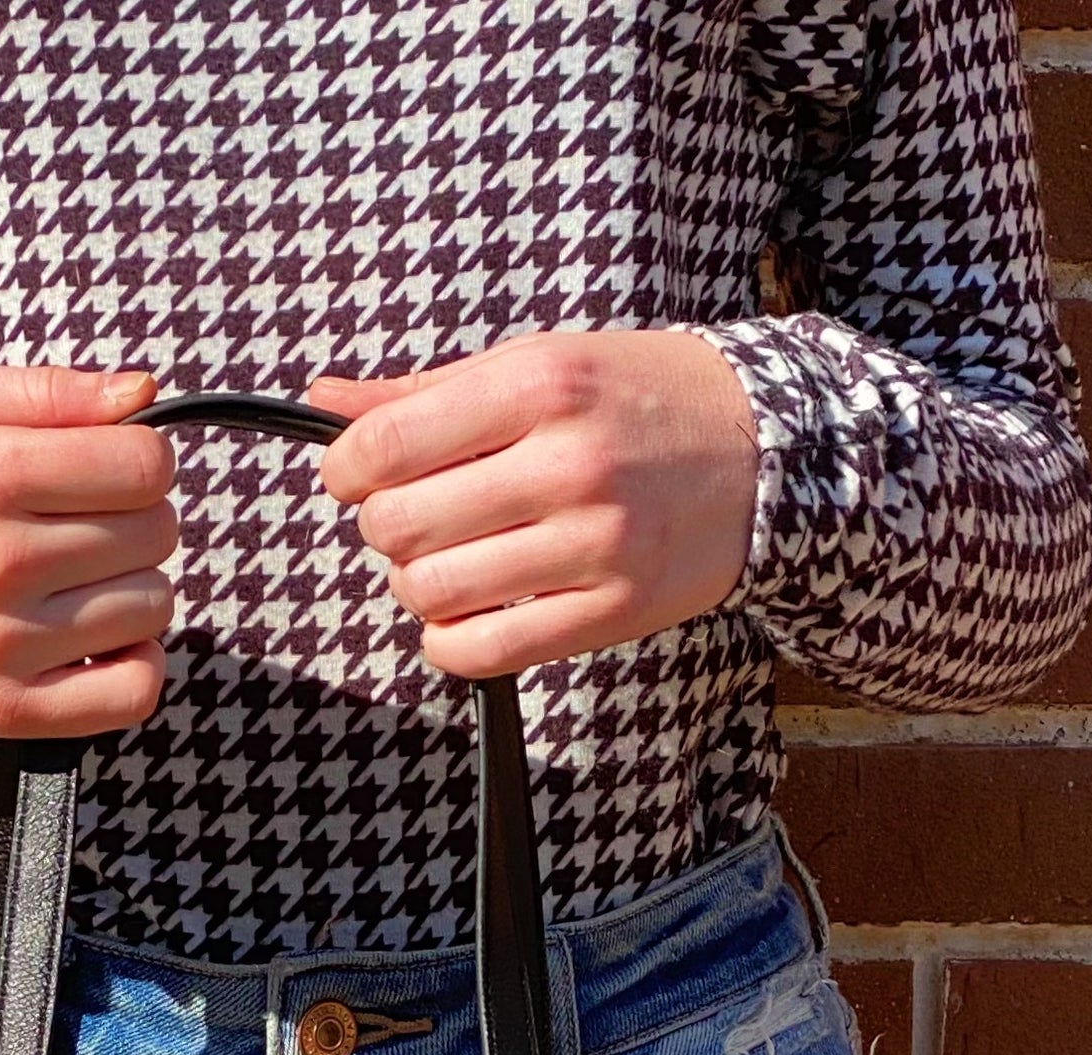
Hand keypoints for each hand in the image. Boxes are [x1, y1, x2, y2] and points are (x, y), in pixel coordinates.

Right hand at [0, 362, 177, 735]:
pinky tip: (101, 640)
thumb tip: (142, 394)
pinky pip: (132, 692)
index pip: (141, 465)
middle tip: (81, 524)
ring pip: (151, 607)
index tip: (108, 467)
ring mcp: (0, 647)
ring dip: (130, 588)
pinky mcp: (6, 710)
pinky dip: (136, 665)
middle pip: (153, 533)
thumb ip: (45, 391)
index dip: (139, 458)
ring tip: (73, 579)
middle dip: (133, 518)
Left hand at [306, 330, 757, 679]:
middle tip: (413, 519)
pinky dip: (450, 643)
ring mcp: (593, 544)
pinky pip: (485, 652)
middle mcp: (566, 464)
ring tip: (445, 563)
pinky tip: (465, 616)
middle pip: (400, 525)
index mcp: (539, 385)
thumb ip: (427, 392)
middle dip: (384, 527)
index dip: (346, 470)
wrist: (766, 452)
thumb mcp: (540, 365)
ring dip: (416, 585)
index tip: (354, 476)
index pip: (388, 445)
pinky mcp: (611, 611)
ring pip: (434, 592)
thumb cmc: (640, 403)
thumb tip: (325, 400)